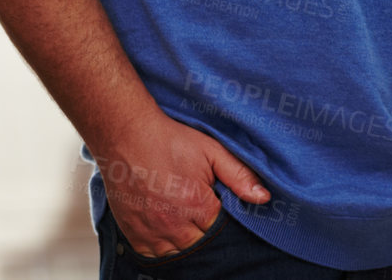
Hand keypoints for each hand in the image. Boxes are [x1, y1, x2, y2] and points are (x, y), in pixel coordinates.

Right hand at [96, 111, 267, 257]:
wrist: (127, 136)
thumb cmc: (171, 141)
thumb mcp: (212, 151)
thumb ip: (239, 176)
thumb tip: (264, 198)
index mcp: (196, 205)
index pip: (219, 228)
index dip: (220, 215)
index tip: (214, 199)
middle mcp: (172, 224)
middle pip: (198, 242)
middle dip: (203, 228)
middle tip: (197, 205)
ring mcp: (149, 231)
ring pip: (176, 251)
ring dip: (183, 239)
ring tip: (182, 214)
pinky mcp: (131, 232)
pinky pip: (151, 253)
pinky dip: (160, 245)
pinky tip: (165, 226)